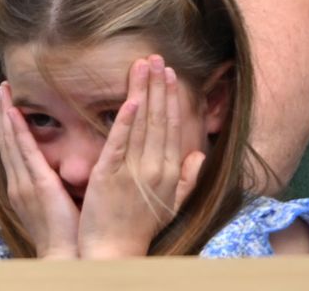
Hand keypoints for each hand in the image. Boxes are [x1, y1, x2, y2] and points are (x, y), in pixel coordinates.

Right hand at [0, 82, 78, 258]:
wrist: (64, 254)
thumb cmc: (64, 229)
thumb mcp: (51, 201)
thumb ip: (49, 181)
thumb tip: (55, 164)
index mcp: (22, 184)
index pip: (12, 148)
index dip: (8, 125)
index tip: (7, 104)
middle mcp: (18, 180)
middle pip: (7, 140)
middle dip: (4, 113)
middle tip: (2, 88)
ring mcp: (24, 181)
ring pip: (12, 141)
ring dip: (7, 114)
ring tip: (4, 90)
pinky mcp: (37, 183)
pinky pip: (26, 151)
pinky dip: (17, 131)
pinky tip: (13, 113)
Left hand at [78, 56, 204, 258]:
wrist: (116, 251)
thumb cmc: (143, 225)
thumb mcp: (172, 204)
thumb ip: (188, 179)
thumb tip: (200, 155)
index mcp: (169, 171)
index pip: (171, 126)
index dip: (171, 98)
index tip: (169, 74)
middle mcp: (155, 167)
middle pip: (158, 118)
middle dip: (158, 86)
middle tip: (156, 58)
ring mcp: (132, 170)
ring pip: (141, 124)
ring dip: (143, 92)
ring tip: (144, 66)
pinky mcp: (108, 175)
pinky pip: (119, 143)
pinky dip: (125, 121)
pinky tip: (130, 100)